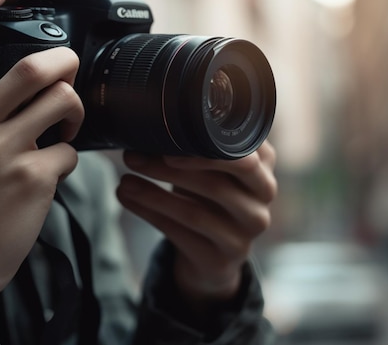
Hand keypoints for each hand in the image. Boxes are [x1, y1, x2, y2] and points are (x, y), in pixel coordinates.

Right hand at [0, 0, 84, 307]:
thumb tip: (16, 88)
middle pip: (33, 66)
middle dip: (64, 60)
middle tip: (69, 68)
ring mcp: (0, 151)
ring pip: (62, 101)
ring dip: (74, 108)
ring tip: (67, 123)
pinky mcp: (31, 179)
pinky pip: (70, 152)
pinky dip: (69, 157)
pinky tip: (55, 169)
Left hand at [116, 141, 276, 307]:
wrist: (215, 252)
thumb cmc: (210, 195)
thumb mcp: (212, 167)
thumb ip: (199, 146)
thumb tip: (146, 128)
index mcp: (263, 166)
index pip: (240, 151)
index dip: (203, 144)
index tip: (166, 137)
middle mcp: (262, 199)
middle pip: (217, 183)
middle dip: (170, 170)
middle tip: (133, 156)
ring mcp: (245, 232)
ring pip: (195, 213)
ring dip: (152, 194)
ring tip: (124, 181)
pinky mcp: (223, 257)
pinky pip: (180, 234)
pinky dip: (149, 213)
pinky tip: (126, 197)